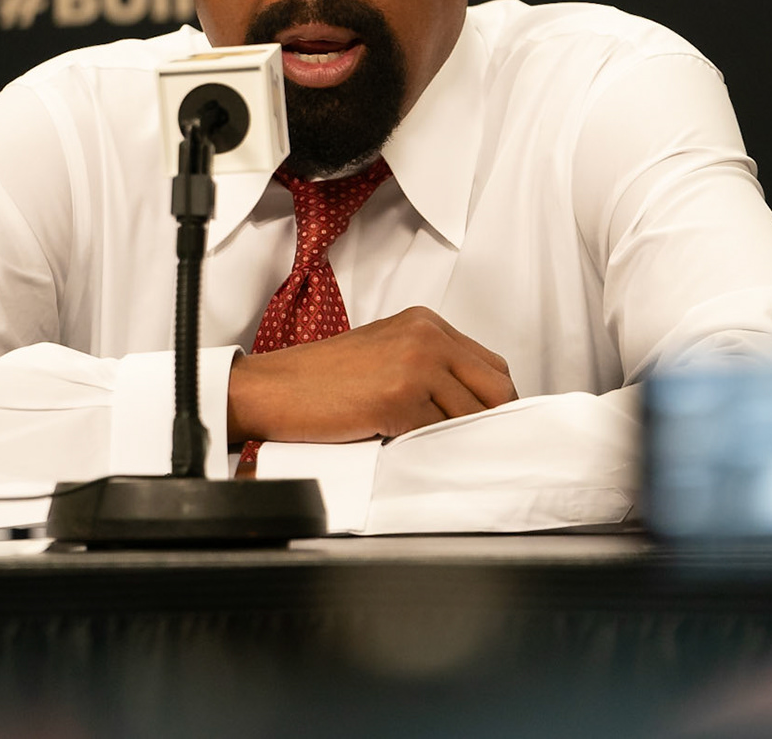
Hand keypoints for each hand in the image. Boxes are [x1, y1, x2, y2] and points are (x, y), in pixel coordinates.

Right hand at [226, 307, 516, 442]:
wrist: (275, 387)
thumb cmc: (322, 377)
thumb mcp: (387, 350)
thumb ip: (431, 364)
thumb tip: (472, 403)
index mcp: (426, 323)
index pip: (492, 365)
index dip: (495, 400)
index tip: (487, 422)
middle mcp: (427, 337)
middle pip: (496, 389)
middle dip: (490, 421)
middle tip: (472, 444)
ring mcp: (416, 366)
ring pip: (470, 417)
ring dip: (455, 438)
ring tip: (427, 444)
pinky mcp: (400, 400)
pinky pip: (438, 436)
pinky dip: (429, 448)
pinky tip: (408, 445)